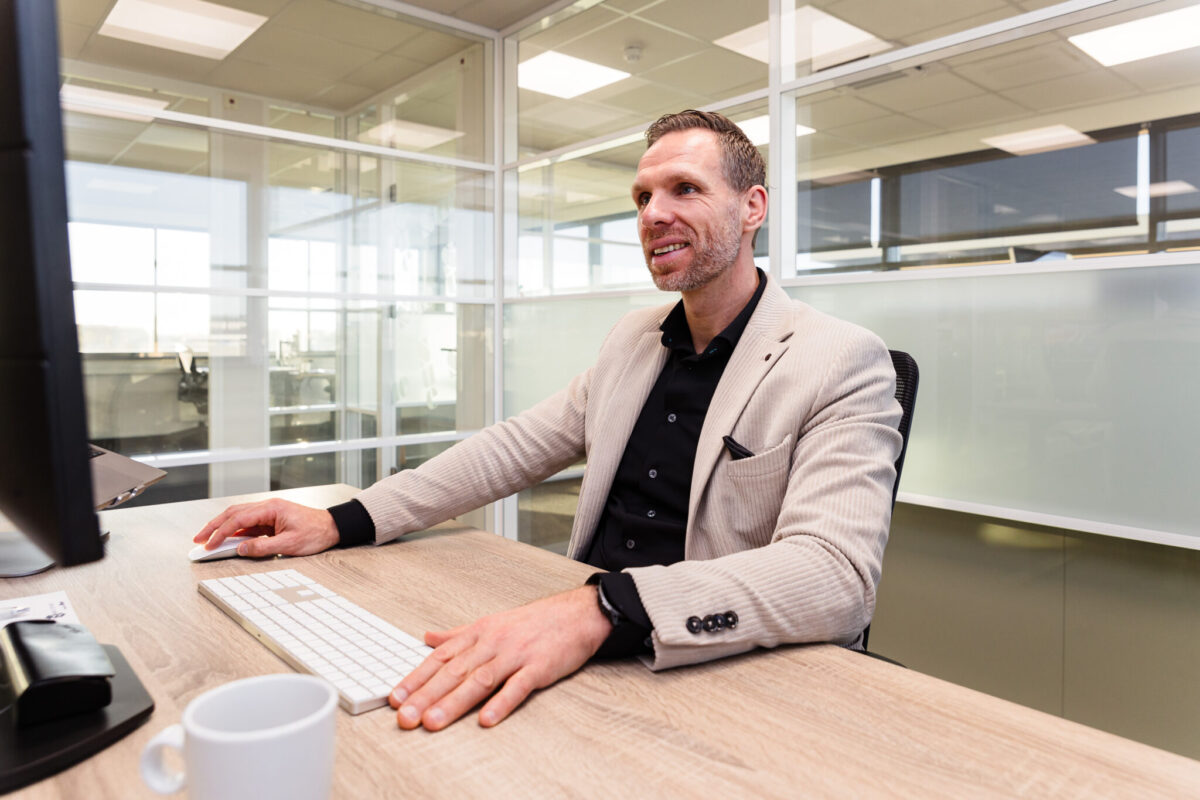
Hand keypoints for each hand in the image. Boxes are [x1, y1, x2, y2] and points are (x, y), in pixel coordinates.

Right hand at [192, 499, 339, 556]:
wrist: (333, 527)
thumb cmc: (316, 533)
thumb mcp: (290, 545)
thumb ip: (263, 547)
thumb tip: (240, 549)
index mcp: (271, 509)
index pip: (238, 519)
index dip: (220, 532)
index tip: (208, 544)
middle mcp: (268, 507)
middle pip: (233, 514)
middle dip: (213, 526)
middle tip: (198, 539)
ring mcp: (269, 513)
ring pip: (239, 518)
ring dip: (222, 528)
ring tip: (207, 539)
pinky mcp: (271, 520)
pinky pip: (248, 525)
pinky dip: (235, 532)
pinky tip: (227, 540)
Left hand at [389, 586, 611, 730]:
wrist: (576, 613)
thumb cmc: (533, 622)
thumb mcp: (491, 622)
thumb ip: (457, 634)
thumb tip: (427, 638)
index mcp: (478, 633)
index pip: (440, 658)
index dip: (416, 679)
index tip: (396, 698)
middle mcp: (492, 643)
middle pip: (454, 672)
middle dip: (427, 696)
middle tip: (406, 717)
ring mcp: (516, 654)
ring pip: (480, 680)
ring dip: (454, 703)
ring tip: (433, 722)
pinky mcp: (539, 667)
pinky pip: (518, 686)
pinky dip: (502, 703)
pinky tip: (487, 719)